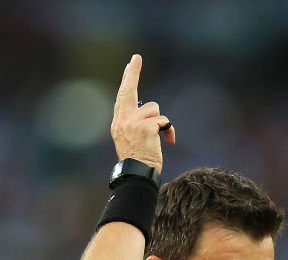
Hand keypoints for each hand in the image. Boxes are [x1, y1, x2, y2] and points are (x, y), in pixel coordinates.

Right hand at [111, 54, 174, 171]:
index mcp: (119, 122)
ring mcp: (133, 122)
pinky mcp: (146, 127)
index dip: (128, 79)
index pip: (122, 96)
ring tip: (157, 138)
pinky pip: (164, 121)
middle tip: (136, 57)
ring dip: (160, 122)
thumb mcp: (132, 140)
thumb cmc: (138, 161)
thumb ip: (136, 123)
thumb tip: (153, 113)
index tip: (132, 64)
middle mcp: (123, 119)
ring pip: (155, 109)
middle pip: (129, 90)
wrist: (137, 174)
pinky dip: (168, 131)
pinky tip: (167, 142)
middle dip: (132, 72)